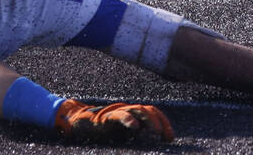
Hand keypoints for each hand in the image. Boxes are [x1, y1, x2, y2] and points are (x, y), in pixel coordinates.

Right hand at [54, 99, 173, 142]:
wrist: (81, 123)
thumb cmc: (105, 131)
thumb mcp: (125, 135)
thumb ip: (139, 135)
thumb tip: (155, 142)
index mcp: (136, 114)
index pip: (155, 114)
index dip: (165, 124)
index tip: (170, 139)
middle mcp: (129, 110)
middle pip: (150, 110)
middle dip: (160, 122)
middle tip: (165, 137)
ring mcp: (119, 111)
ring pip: (139, 110)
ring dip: (149, 120)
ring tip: (155, 132)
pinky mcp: (107, 116)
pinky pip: (119, 115)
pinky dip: (128, 119)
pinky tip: (135, 127)